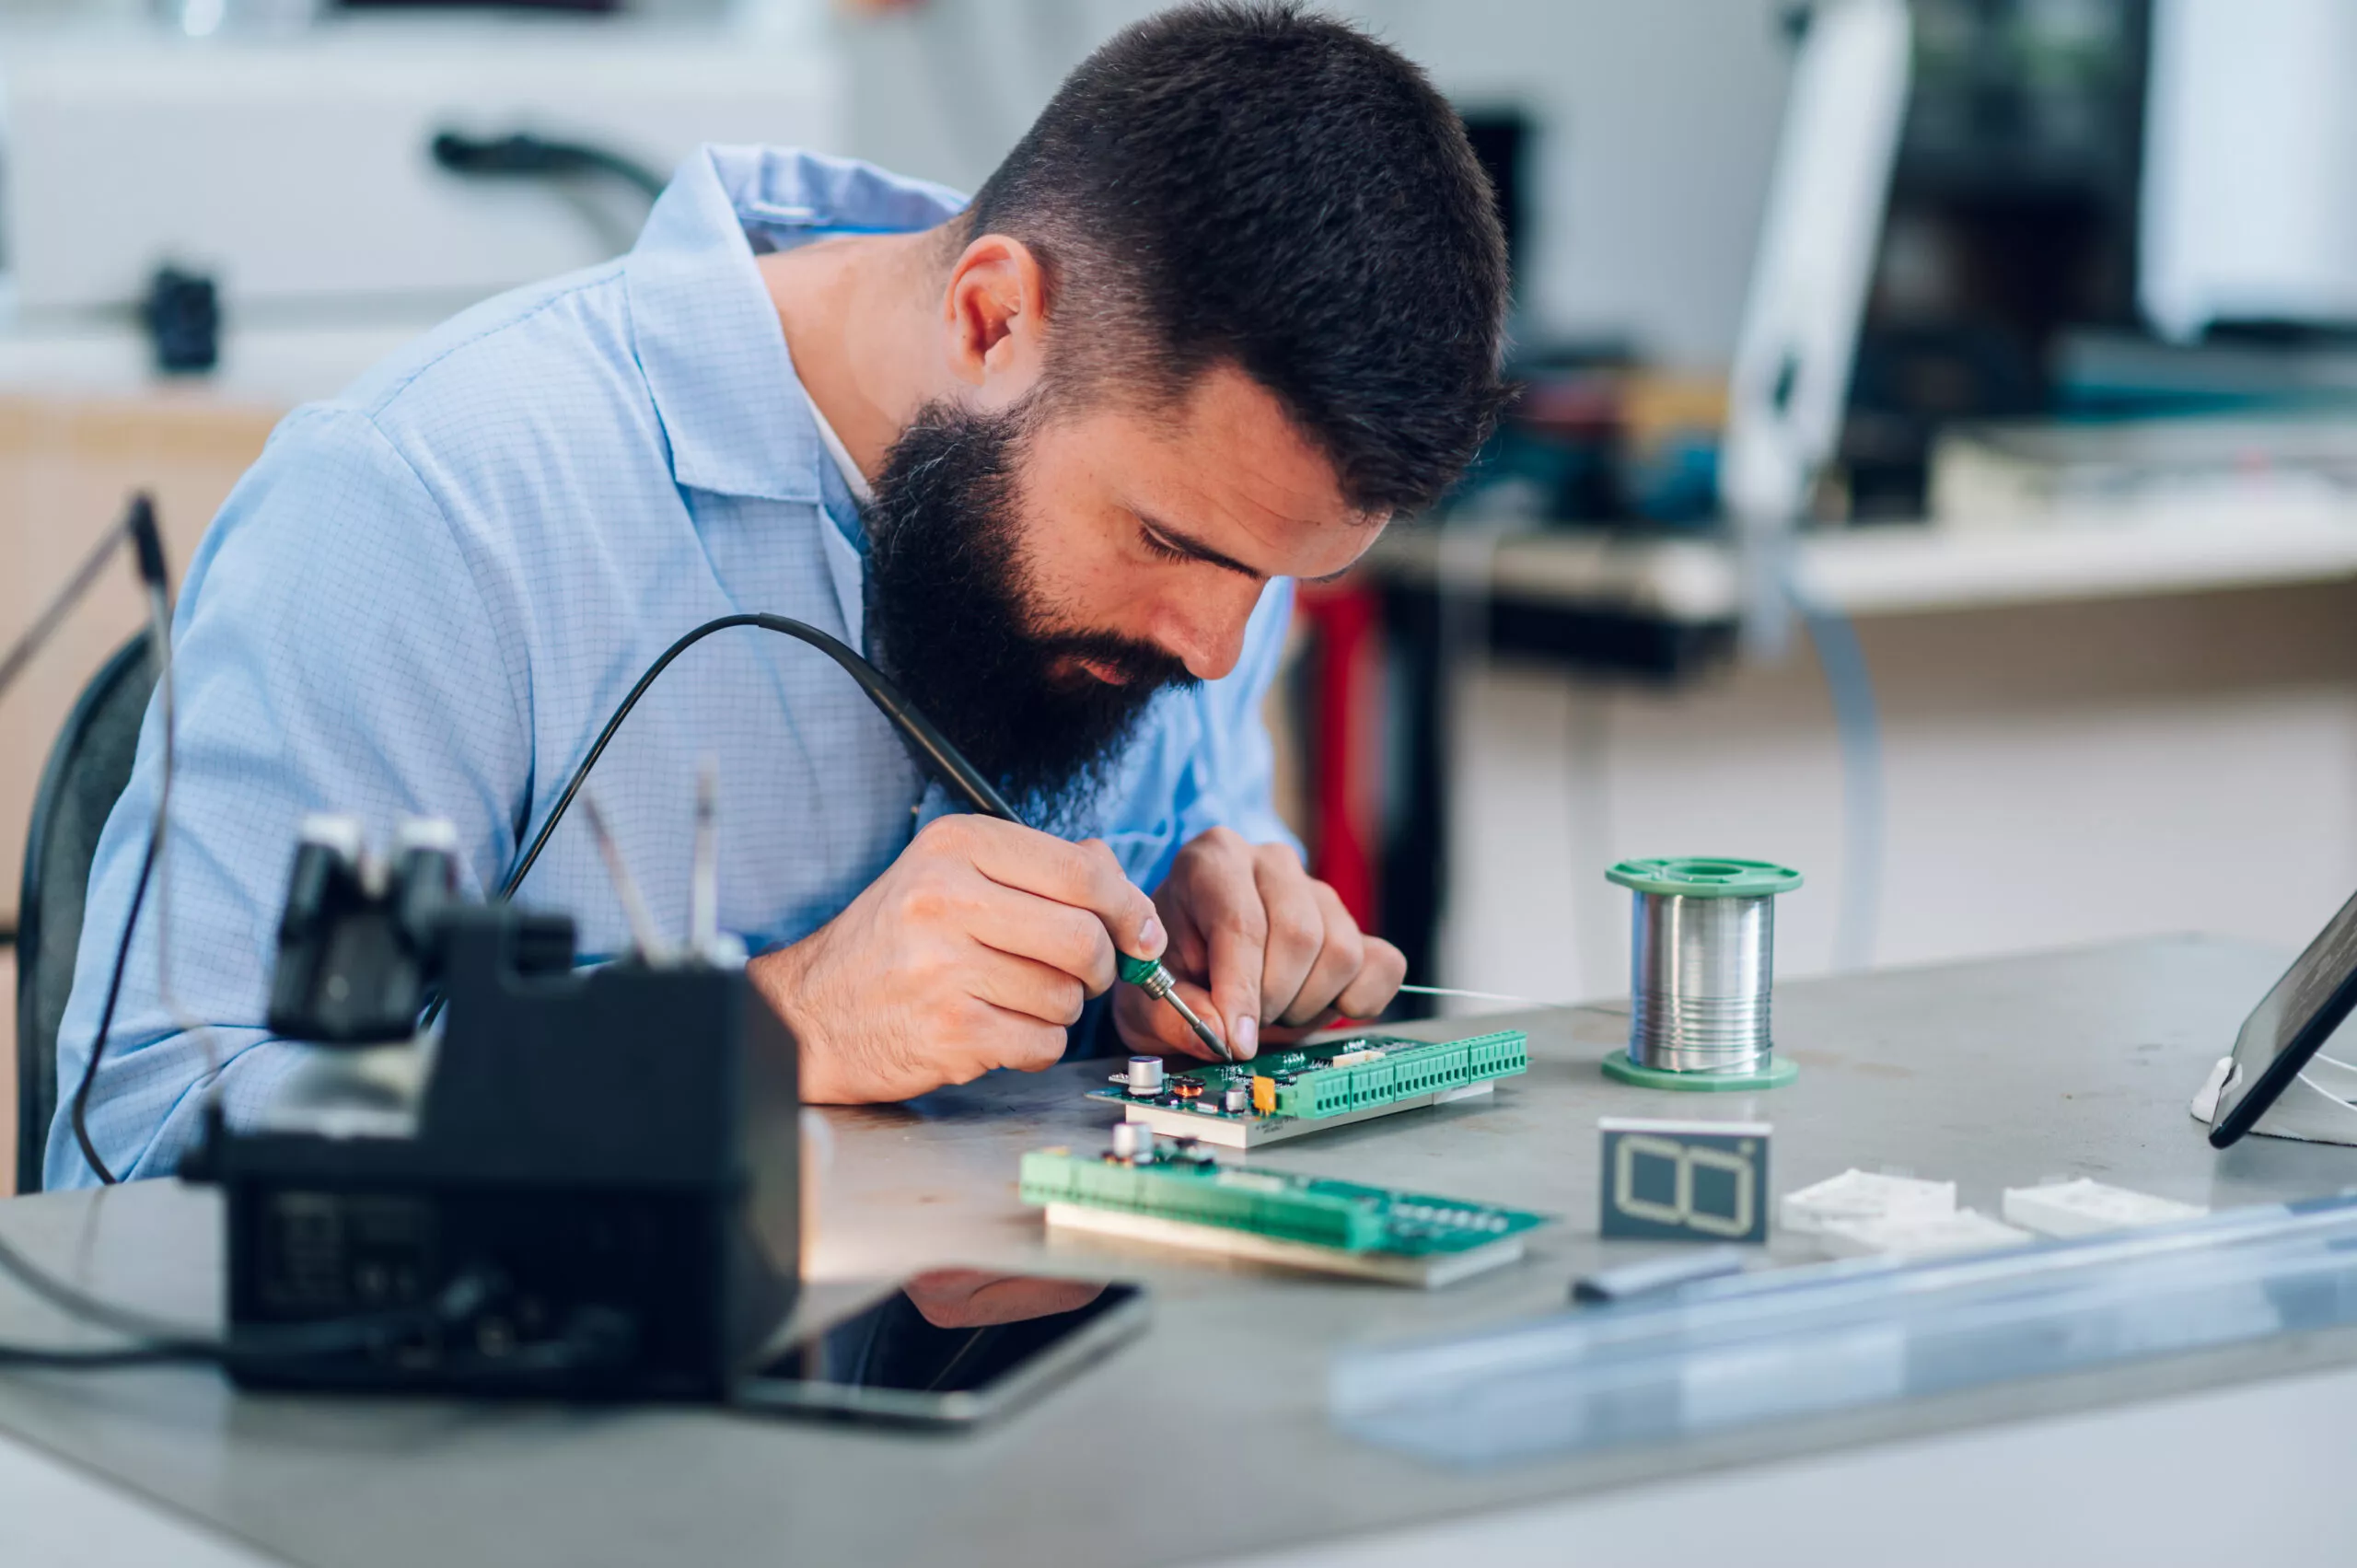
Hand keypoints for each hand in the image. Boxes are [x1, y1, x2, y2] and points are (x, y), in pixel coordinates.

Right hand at [751, 815, 1163, 1101]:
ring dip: (1059, 1008)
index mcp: (957, 845)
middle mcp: (947, 897)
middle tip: (1079, 973)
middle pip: (1084, 937)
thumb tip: (1126, 886)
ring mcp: (945, 966)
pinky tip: (1000, 1030)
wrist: (813, 1011)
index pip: (1082, 870)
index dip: (1128, 907)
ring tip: (1015, 999)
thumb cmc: (892, 943)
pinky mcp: (950, 1029)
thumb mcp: (952, 875)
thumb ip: (1040, 869)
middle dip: (1099, 965)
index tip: (1139, 932)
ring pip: (1066, 996)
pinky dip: (1036, 1046)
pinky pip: (1041, 1043)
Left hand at [1115, 826, 1404, 1061]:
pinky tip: (1316, 1006)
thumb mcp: (1146, 998)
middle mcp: (1271, 863)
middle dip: (1273, 998)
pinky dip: (1356, 1001)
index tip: (1237, 1040)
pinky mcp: (1357, 925)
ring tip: (1271, 1010)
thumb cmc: (1169, 971)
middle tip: (1247, 1023)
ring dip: (1307, 1004)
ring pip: (1341, 952)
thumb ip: (1172, 1015)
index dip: (1241, 988)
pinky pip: (1383, 964)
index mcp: (1212, 860)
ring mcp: (1320, 890)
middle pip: (1299, 935)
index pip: (1241, 922)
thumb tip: (1220, 1032)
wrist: (1198, 964)